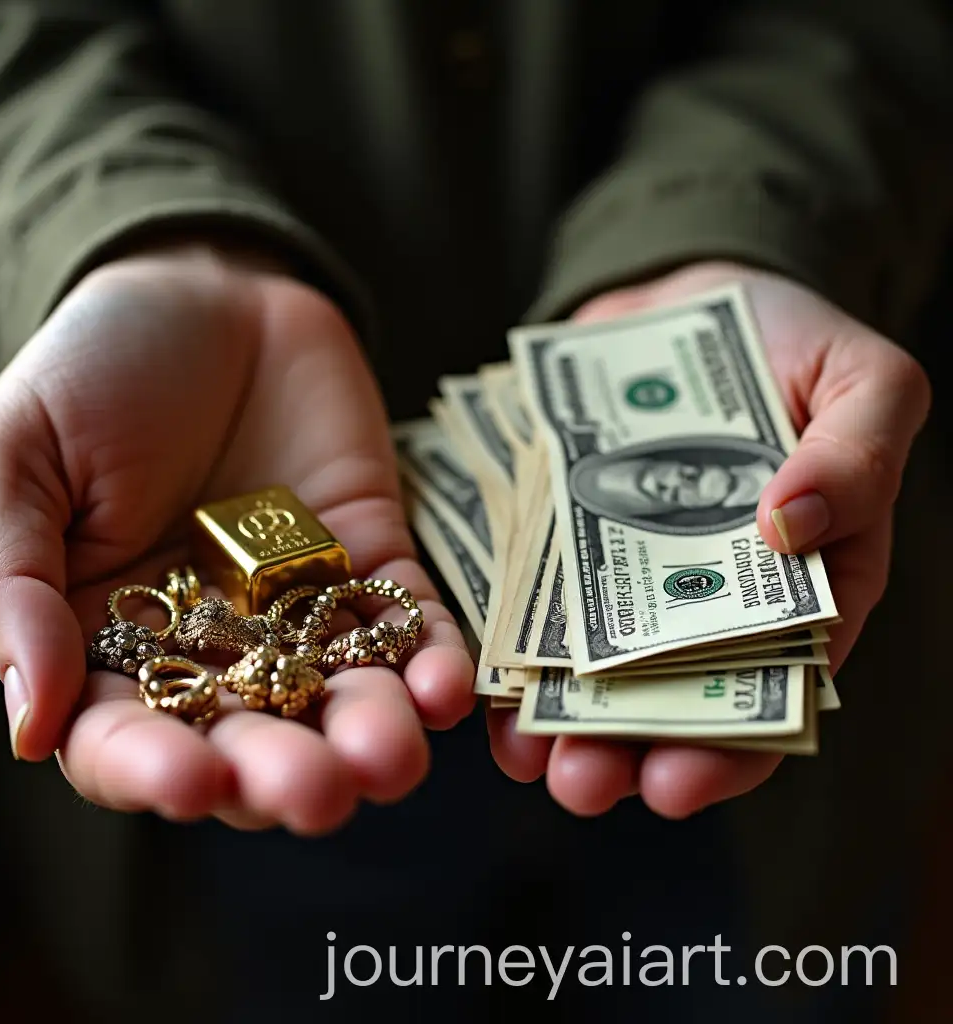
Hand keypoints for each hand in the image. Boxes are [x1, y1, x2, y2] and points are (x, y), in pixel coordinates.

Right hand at [0, 245, 474, 831]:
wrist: (203, 290)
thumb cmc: (90, 371)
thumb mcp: (14, 462)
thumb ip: (9, 587)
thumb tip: (29, 722)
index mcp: (106, 641)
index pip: (125, 739)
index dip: (154, 770)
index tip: (191, 781)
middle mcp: (212, 647)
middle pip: (249, 737)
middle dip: (283, 772)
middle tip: (316, 791)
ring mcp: (299, 610)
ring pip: (339, 698)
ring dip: (371, 735)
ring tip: (393, 759)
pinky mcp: (372, 562)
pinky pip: (408, 623)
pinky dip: (432, 659)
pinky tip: (447, 689)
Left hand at [488, 261, 930, 818]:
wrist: (684, 295)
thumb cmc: (789, 339)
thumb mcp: (863, 380)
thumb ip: (856, 452)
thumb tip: (798, 524)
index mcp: (799, 583)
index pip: (771, 690)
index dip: (730, 749)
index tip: (677, 783)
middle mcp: (705, 592)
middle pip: (669, 697)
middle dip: (624, 750)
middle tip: (580, 785)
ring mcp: (623, 568)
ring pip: (591, 662)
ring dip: (554, 719)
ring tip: (519, 757)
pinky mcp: (558, 533)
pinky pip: (529, 593)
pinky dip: (506, 637)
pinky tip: (477, 679)